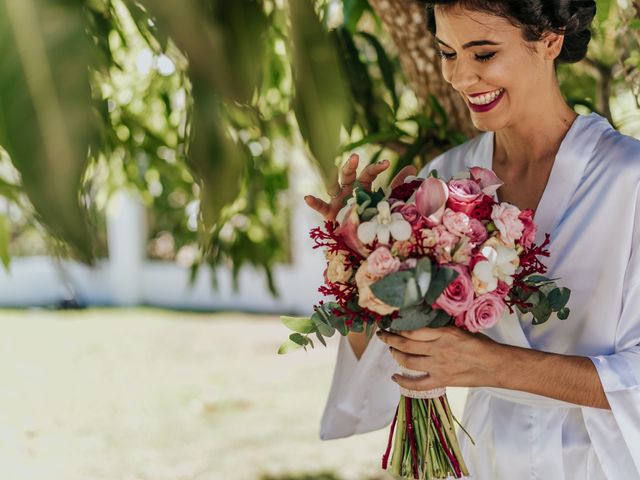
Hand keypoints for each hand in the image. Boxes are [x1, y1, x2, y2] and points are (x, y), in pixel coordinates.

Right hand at [304, 153, 417, 221]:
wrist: (364, 245)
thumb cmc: (373, 220)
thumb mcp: (387, 202)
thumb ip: (398, 186)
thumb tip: (414, 168)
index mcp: (362, 188)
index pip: (368, 174)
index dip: (376, 168)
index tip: (387, 164)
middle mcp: (348, 192)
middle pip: (348, 175)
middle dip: (351, 165)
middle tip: (355, 157)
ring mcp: (337, 202)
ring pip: (333, 186)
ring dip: (332, 177)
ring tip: (333, 169)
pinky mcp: (330, 215)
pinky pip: (321, 207)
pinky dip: (314, 202)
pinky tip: (307, 198)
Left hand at [376, 326, 502, 390]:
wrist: (496, 366)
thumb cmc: (481, 345)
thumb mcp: (460, 329)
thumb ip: (441, 329)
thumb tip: (423, 324)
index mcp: (443, 333)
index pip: (413, 330)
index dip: (398, 328)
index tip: (391, 324)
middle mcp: (438, 349)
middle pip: (405, 344)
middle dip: (389, 339)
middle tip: (382, 335)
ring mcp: (438, 366)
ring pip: (407, 361)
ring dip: (395, 356)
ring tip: (392, 351)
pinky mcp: (441, 381)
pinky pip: (417, 384)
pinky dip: (403, 382)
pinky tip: (395, 378)